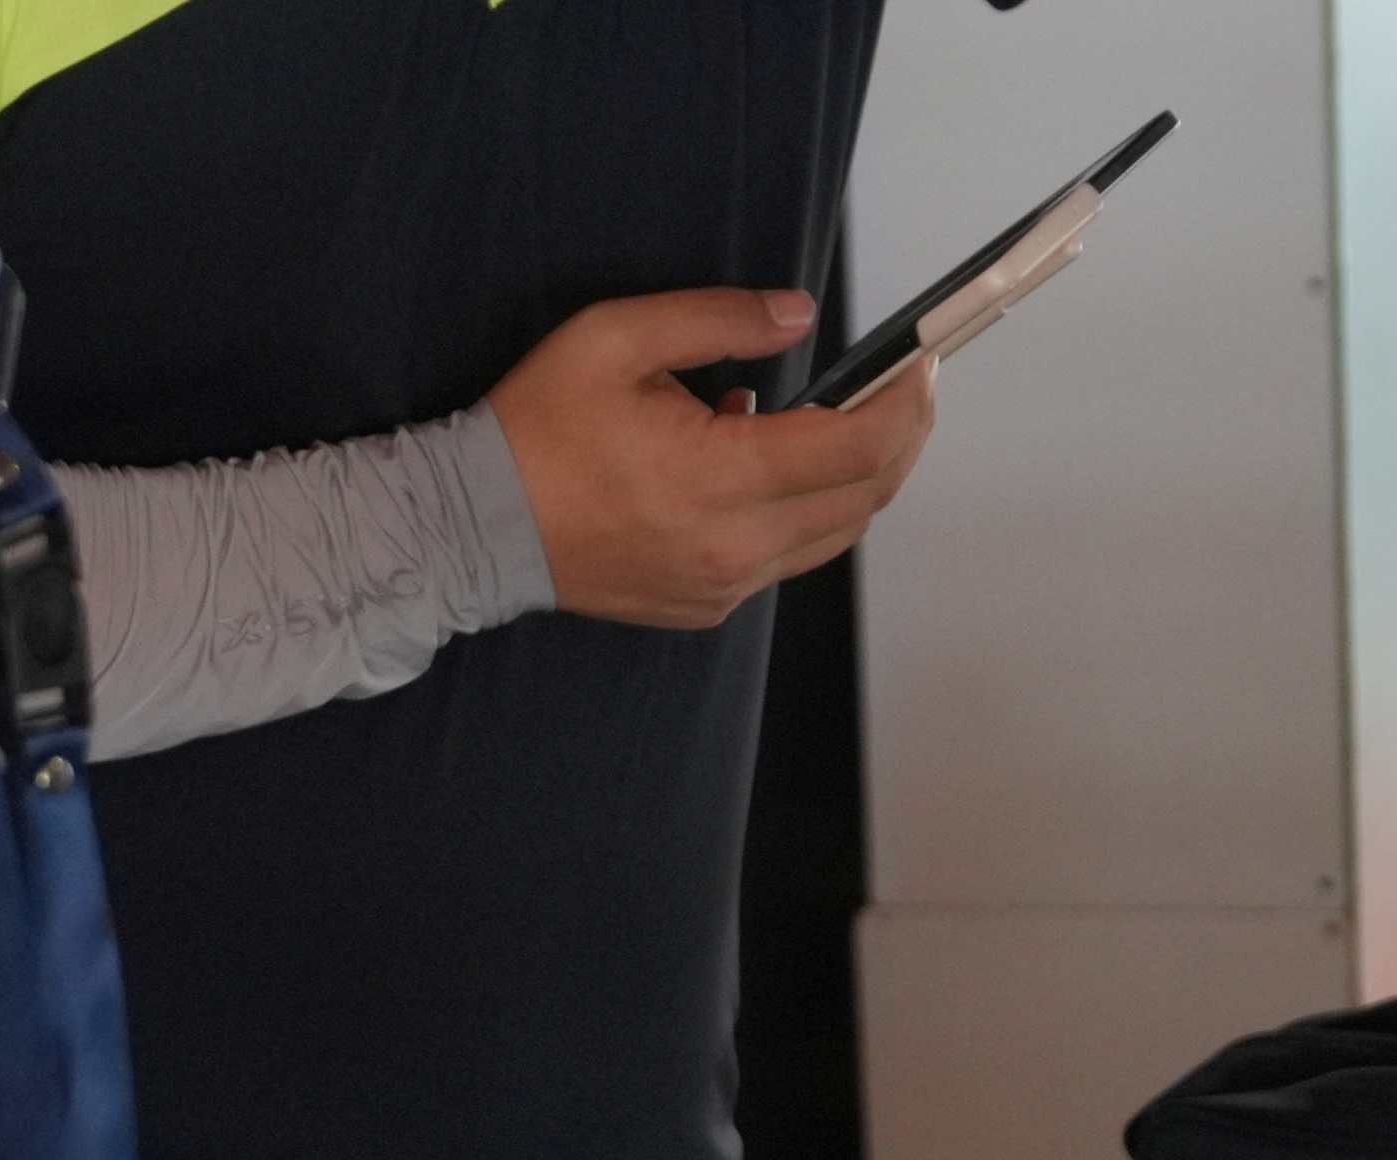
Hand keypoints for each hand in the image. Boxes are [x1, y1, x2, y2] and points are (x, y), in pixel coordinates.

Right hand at [488, 288, 940, 630]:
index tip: (921, 364)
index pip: (856, 448)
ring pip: (834, 535)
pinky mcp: (708, 607)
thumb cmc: (537, 429)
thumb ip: (716, 320)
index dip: (904, 404)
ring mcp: (723, 586)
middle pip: (863, 497)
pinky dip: (803, 511)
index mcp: (717, 477)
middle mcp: (733, 547)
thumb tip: (798, 316)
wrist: (475, 532)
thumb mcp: (615, 340)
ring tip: (851, 421)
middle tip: (906, 387)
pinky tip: (768, 466)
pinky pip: (786, 559)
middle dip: (899, 437)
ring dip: (858, 478)